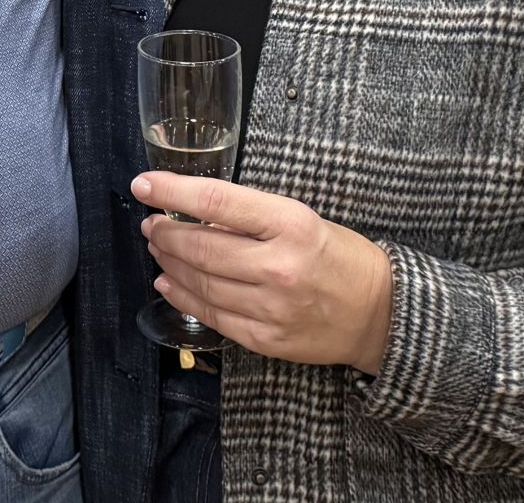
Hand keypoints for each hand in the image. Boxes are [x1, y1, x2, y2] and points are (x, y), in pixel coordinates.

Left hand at [133, 171, 391, 374]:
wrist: (380, 313)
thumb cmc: (338, 256)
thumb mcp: (301, 218)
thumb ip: (251, 215)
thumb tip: (194, 210)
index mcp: (291, 224)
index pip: (216, 201)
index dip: (172, 191)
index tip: (143, 184)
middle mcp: (278, 266)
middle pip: (201, 246)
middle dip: (164, 233)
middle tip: (150, 223)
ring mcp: (271, 308)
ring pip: (200, 283)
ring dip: (169, 263)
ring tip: (157, 248)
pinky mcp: (266, 339)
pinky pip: (212, 316)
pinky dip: (183, 296)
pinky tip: (169, 282)